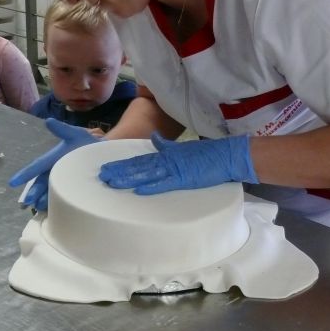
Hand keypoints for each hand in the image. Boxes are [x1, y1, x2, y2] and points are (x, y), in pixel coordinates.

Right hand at [8, 118, 99, 210]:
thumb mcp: (75, 134)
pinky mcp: (73, 189)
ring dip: (42, 200)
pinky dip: (56, 204)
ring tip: (38, 207)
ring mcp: (63, 181)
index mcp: (52, 160)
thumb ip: (62, 129)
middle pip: (41, 183)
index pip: (36, 167)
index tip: (13, 182)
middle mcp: (54, 172)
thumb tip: (48, 121)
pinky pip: (62, 197)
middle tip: (27, 202)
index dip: (25, 174)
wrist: (104, 153)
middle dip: (33, 192)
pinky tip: (53, 210)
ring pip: (49, 192)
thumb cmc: (86, 143)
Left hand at [99, 132, 257, 194]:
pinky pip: (164, 183)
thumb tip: (154, 139)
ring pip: (146, 174)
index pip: (139, 160)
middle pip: (137, 166)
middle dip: (119, 171)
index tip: (107, 168)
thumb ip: (166, 145)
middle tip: (102, 176)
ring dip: (129, 178)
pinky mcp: (184, 178)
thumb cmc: (207, 154)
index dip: (122, 164)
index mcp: (165, 155)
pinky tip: (138, 190)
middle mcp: (166, 160)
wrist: (227, 155)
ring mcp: (174, 169)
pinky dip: (152, 186)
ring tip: (113, 182)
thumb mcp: (182, 147)